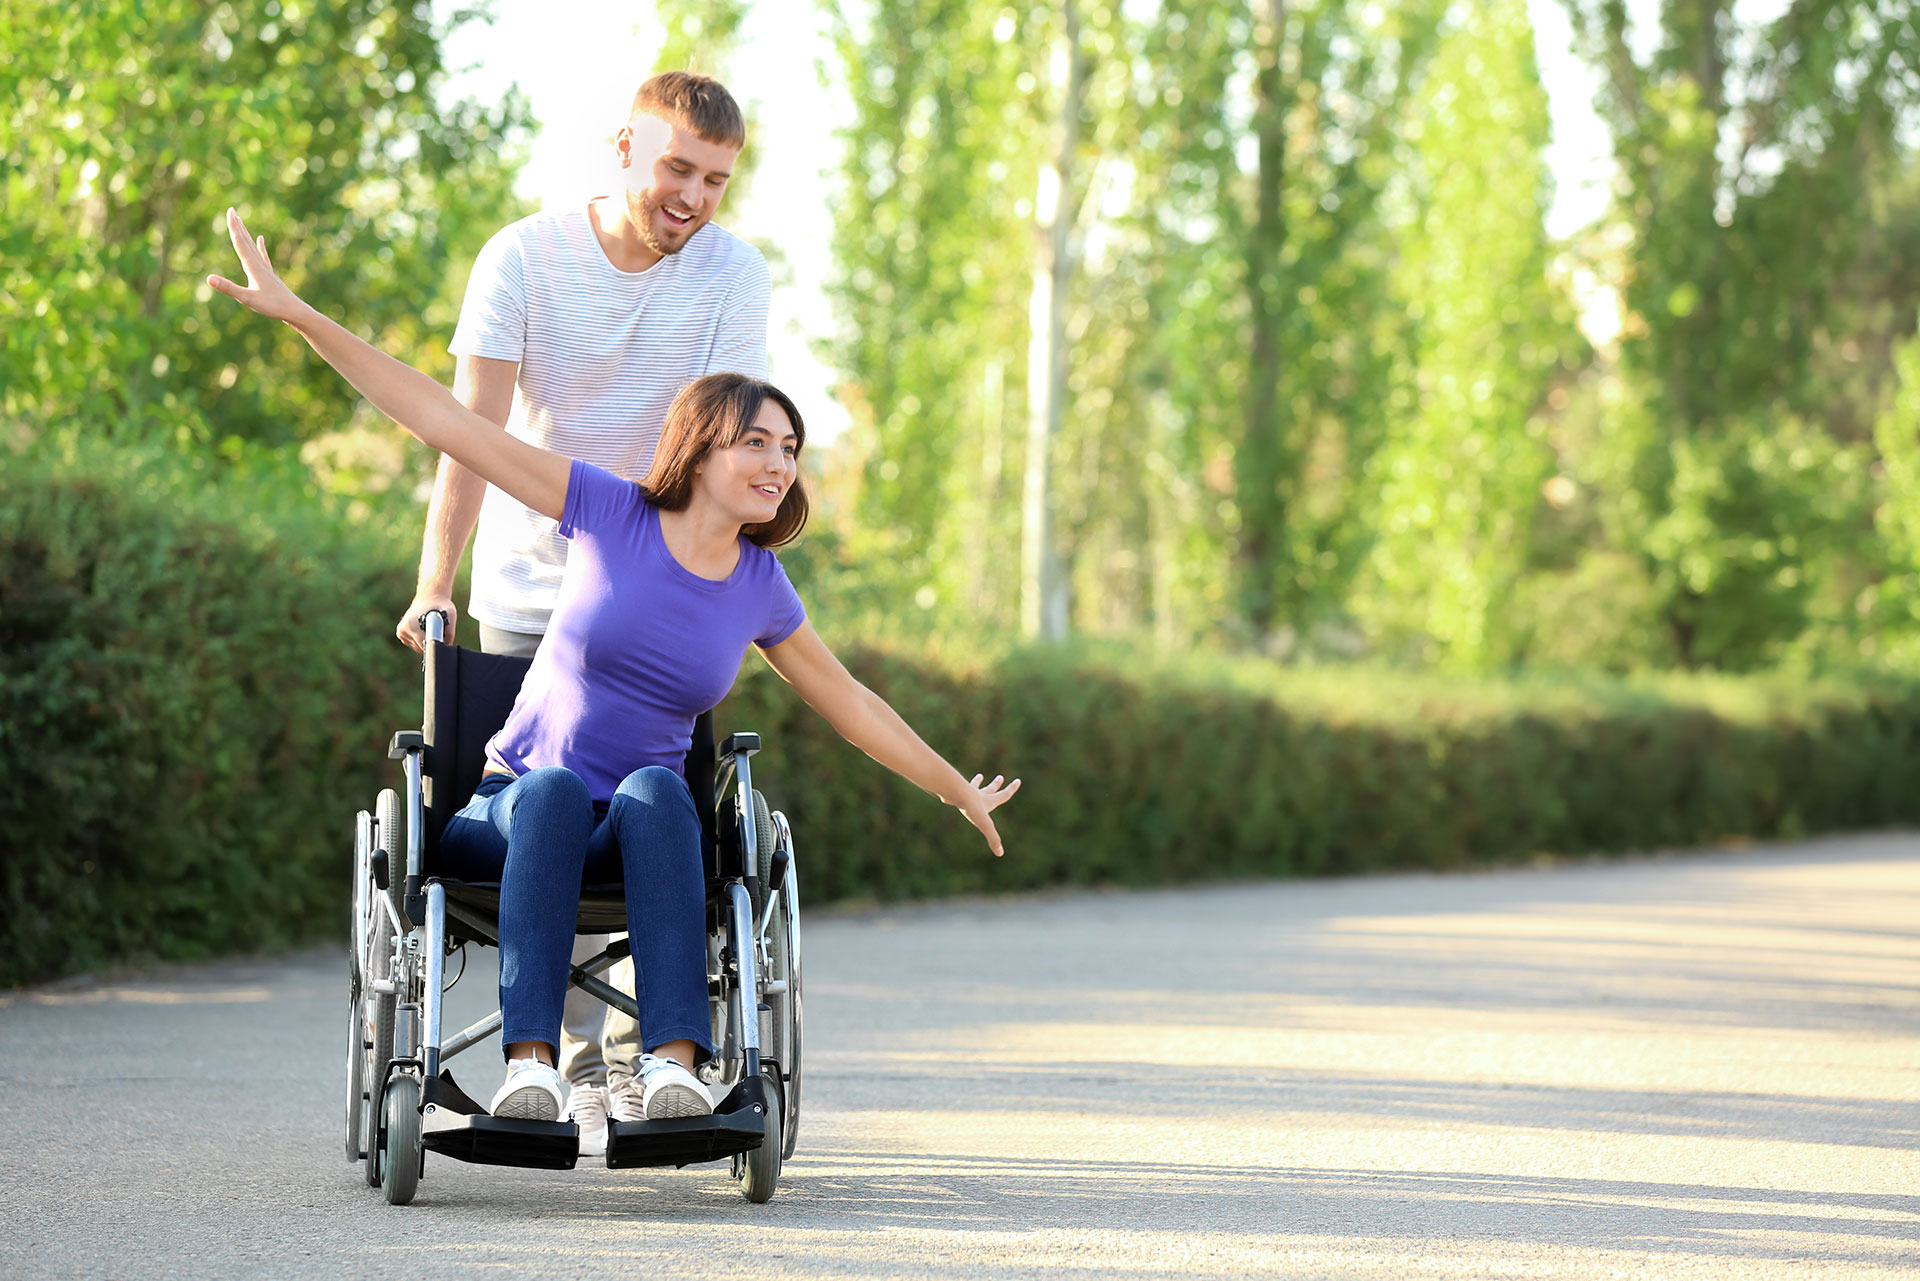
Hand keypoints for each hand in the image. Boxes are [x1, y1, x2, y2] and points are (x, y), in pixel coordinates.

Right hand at [206, 208, 306, 322]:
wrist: (295, 311)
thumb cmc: (272, 306)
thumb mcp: (246, 299)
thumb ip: (228, 288)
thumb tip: (208, 278)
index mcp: (253, 266)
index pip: (240, 242)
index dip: (233, 227)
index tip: (230, 210)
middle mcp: (259, 264)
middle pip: (246, 241)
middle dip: (238, 226)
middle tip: (232, 210)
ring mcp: (265, 269)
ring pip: (253, 246)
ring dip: (246, 233)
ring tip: (241, 221)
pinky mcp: (270, 275)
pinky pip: (263, 256)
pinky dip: (260, 246)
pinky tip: (260, 239)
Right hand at [396, 594, 457, 652]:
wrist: (429, 597)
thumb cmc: (441, 605)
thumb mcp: (450, 614)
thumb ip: (450, 632)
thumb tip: (447, 646)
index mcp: (412, 624)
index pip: (425, 646)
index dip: (436, 644)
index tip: (441, 637)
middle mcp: (404, 628)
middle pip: (421, 648)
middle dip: (431, 641)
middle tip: (436, 629)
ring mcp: (401, 631)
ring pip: (417, 647)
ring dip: (425, 640)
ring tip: (429, 627)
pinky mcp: (400, 633)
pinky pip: (413, 644)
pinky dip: (420, 639)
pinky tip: (423, 629)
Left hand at [956, 773, 1021, 857]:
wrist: (955, 793)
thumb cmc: (971, 808)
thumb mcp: (985, 825)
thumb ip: (993, 838)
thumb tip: (1000, 853)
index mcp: (988, 802)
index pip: (1004, 795)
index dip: (1011, 789)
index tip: (1018, 780)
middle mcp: (979, 795)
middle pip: (990, 789)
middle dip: (996, 785)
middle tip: (1000, 777)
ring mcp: (967, 792)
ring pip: (974, 786)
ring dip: (977, 782)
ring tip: (979, 776)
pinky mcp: (955, 792)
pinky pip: (956, 790)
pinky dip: (955, 791)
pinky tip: (949, 793)